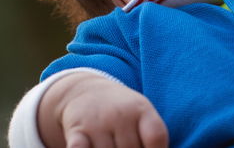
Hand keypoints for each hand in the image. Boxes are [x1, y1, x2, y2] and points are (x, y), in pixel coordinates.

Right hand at [37, 72, 167, 147]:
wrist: (85, 91)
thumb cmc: (121, 111)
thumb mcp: (141, 114)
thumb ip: (151, 136)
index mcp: (141, 109)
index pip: (156, 136)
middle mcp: (120, 114)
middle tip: (128, 146)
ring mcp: (98, 123)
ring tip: (113, 146)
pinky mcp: (77, 132)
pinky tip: (92, 147)